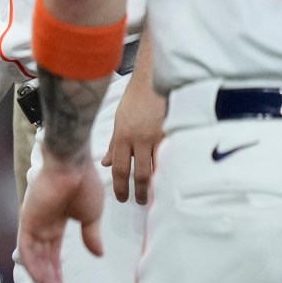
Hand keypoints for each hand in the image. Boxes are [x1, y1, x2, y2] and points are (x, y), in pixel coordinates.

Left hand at [17, 154, 106, 282]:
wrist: (73, 165)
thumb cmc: (83, 184)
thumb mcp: (91, 216)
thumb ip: (90, 235)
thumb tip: (97, 253)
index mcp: (55, 223)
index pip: (52, 251)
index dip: (56, 269)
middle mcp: (42, 225)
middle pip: (42, 256)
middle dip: (49, 277)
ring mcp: (33, 222)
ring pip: (34, 255)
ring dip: (42, 274)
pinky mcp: (28, 219)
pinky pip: (27, 245)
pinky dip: (32, 262)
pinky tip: (40, 277)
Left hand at [106, 64, 163, 203]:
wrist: (154, 80)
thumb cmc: (136, 99)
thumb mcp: (119, 122)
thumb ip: (114, 145)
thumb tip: (106, 163)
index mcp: (123, 137)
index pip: (120, 169)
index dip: (120, 187)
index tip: (122, 198)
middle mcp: (139, 139)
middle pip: (140, 174)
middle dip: (140, 192)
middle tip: (141, 202)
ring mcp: (159, 137)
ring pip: (159, 167)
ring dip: (158, 184)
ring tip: (157, 195)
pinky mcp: (175, 133)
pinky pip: (173, 156)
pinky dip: (172, 168)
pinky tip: (174, 177)